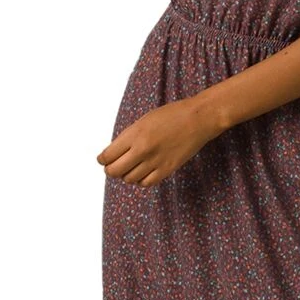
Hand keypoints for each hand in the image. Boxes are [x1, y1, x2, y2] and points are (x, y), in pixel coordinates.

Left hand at [97, 97, 223, 187]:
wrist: (197, 119)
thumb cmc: (172, 115)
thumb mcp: (144, 121)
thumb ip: (128, 137)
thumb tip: (115, 152)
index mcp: (134, 134)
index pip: (107, 156)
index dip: (102, 159)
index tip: (103, 159)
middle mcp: (142, 150)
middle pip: (114, 171)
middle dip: (110, 170)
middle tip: (112, 166)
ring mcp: (155, 161)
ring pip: (129, 179)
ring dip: (126, 175)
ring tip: (130, 168)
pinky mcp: (167, 170)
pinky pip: (146, 183)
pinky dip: (140, 180)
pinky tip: (143, 172)